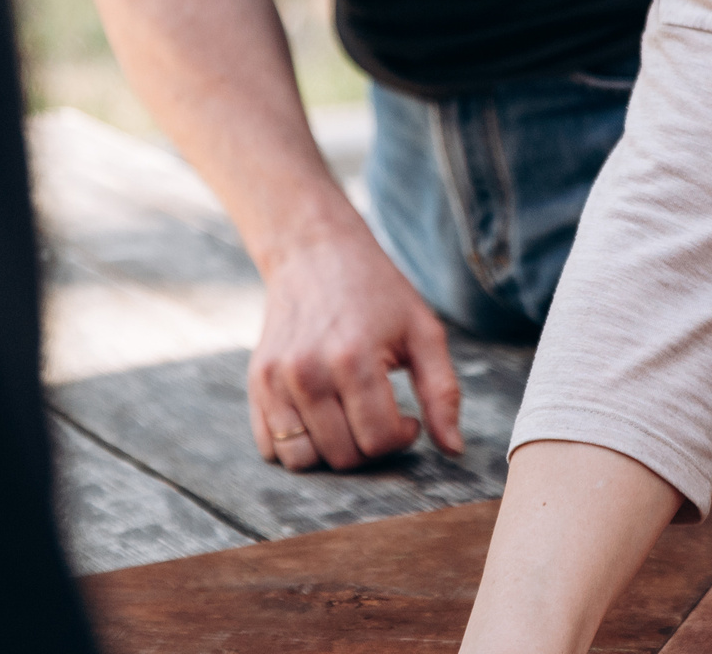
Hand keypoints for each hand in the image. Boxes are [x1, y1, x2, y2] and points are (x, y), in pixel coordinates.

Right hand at [248, 224, 464, 471]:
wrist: (314, 252)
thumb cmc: (377, 291)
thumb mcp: (422, 331)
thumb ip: (442, 392)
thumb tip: (454, 449)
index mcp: (354, 359)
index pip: (379, 440)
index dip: (403, 437)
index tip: (407, 417)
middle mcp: (308, 373)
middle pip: (343, 456)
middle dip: (371, 447)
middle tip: (381, 415)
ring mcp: (276, 380)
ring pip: (303, 460)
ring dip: (333, 452)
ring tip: (349, 419)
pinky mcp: (257, 382)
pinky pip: (269, 448)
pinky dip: (296, 446)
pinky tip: (320, 418)